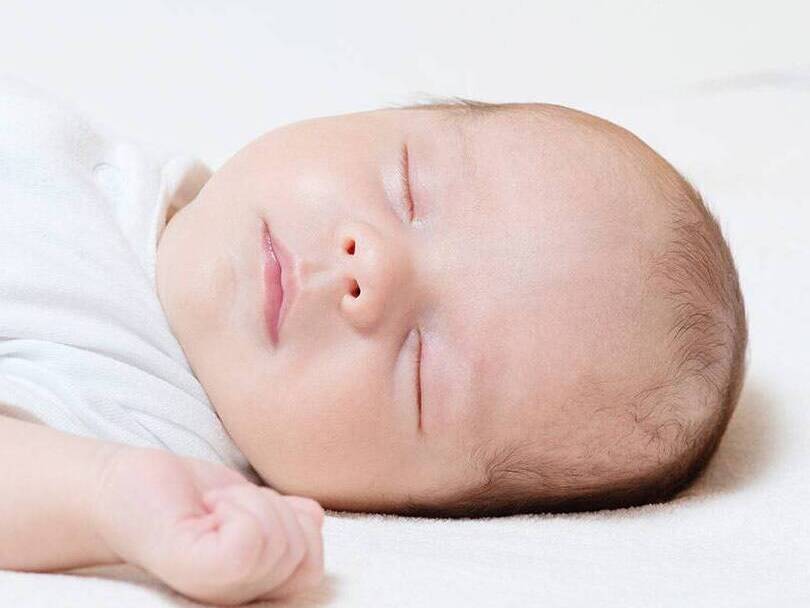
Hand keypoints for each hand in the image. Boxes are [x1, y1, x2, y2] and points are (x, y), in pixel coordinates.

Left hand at [91, 446, 324, 604]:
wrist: (119, 487)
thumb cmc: (186, 498)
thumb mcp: (255, 507)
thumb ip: (291, 521)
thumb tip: (312, 517)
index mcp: (256, 591)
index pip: (314, 567)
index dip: (294, 526)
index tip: (250, 513)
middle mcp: (239, 601)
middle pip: (301, 553)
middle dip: (274, 510)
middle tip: (225, 508)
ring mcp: (217, 591)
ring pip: (279, 543)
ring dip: (252, 503)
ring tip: (213, 507)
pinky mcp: (195, 570)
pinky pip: (251, 540)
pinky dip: (238, 505)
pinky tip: (207, 508)